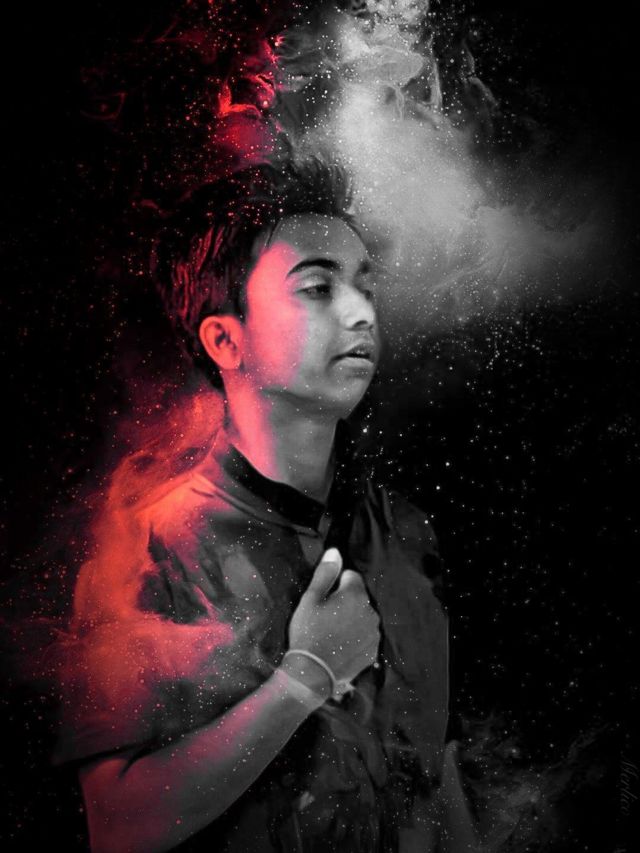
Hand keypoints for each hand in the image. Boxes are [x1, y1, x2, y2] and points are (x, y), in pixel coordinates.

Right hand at [286, 548, 379, 691]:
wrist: (312, 673)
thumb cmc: (309, 632)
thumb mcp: (310, 599)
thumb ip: (325, 573)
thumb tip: (335, 551)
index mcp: (356, 594)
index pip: (351, 576)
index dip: (336, 584)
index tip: (324, 599)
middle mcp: (371, 611)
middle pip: (359, 597)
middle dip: (346, 602)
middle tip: (326, 617)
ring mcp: (374, 633)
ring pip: (363, 616)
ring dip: (352, 619)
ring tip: (333, 633)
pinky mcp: (373, 651)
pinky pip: (366, 636)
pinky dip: (356, 637)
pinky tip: (341, 646)